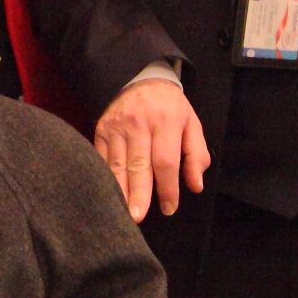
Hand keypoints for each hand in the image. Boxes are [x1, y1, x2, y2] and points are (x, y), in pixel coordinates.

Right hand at [93, 77, 208, 220]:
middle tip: (139, 218)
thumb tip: (195, 186)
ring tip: (123, 213)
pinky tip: (109, 194)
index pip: (165, 161)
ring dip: (121, 191)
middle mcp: (139, 124)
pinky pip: (103, 158)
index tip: (169, 208)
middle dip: (139, 193)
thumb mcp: (191, 124)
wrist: (139, 79)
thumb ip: (197, 154)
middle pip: (138, 165)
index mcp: (165, 121)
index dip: (167, 187)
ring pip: (118, 164)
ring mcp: (117, 127)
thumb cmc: (170, 108)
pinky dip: (106, 178)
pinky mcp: (101, 130)